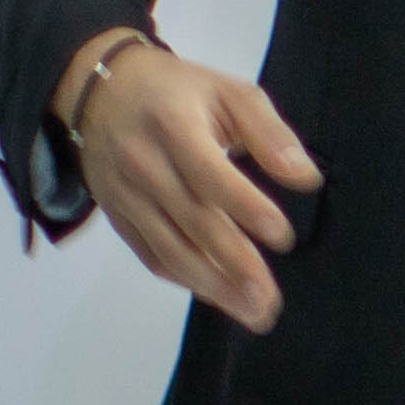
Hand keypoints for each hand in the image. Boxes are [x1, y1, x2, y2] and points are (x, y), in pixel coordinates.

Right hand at [64, 38, 319, 331]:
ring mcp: (125, 196)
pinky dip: (185, 280)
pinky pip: (151, 255)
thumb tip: (306, 178)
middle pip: (192, 222)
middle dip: (235, 265)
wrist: (99, 93)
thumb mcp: (228, 92)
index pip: (209, 176)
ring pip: (169, 249)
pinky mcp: (118, 217)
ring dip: (213, 287)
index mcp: (173, 125)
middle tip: (271, 301)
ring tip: (253, 312)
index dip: (246, 209)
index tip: (283, 238)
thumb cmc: (177, 92)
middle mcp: (143, 165)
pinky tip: (218, 296)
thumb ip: (269, 133)